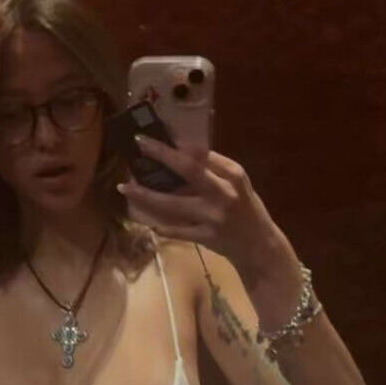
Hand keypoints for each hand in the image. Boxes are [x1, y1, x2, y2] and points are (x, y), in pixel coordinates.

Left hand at [118, 133, 283, 281]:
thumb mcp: (237, 185)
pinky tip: (143, 219)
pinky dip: (159, 225)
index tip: (158, 137)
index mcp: (234, 175)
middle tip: (140, 144)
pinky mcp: (206, 237)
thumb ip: (214, 170)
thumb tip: (179, 152)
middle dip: (161, 155)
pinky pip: (176, 230)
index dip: (178, 145)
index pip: (203, 153)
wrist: (260, 247)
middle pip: (189, 169)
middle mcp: (224, 193)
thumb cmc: (246, 210)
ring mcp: (214, 216)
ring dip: (146, 195)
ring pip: (173, 203)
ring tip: (125, 187)